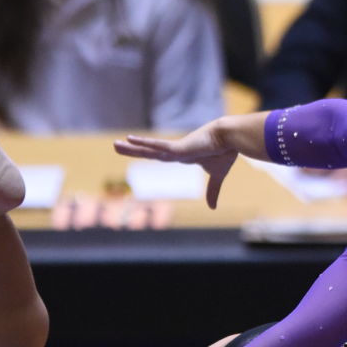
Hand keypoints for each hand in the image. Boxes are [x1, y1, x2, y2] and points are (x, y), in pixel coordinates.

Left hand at [115, 120, 237, 207]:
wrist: (231, 138)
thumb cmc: (225, 152)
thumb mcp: (217, 175)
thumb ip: (212, 191)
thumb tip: (212, 208)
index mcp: (182, 156)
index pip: (159, 156)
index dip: (147, 153)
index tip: (136, 150)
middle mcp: (175, 152)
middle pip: (148, 152)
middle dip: (132, 150)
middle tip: (116, 146)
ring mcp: (175, 149)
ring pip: (148, 149)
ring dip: (131, 147)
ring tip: (115, 144)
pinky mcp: (177, 147)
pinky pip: (157, 146)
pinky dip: (144, 143)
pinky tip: (130, 139)